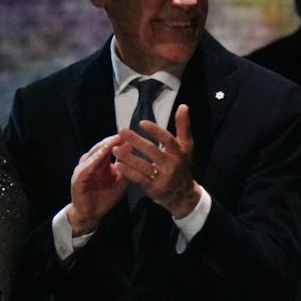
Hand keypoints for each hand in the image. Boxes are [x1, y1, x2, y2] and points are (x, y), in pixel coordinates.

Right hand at [68, 134, 128, 233]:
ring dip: (102, 148)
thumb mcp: (120, 182)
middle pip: (100, 149)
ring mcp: (82, 170)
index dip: (119, 142)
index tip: (132, 135)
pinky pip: (86, 168)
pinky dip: (93, 161)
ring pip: (93, 155)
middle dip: (111, 141)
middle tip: (124, 134)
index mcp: (100, 163)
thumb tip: (135, 156)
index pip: (109, 149)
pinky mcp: (78, 179)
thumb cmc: (105, 198)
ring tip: (113, 141)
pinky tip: (100, 157)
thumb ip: (126, 169)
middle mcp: (90, 163)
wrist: (92, 214)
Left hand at [110, 104, 200, 218]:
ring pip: (144, 165)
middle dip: (136, 140)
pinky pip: (139, 178)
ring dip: (128, 157)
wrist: (183, 194)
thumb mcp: (185, 147)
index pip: (168, 139)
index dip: (155, 131)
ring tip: (115, 149)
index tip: (142, 122)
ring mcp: (164, 177)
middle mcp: (173, 165)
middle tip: (122, 131)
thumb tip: (183, 106)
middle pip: (153, 151)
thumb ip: (183, 126)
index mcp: (180, 152)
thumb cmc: (181, 165)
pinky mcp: (155, 188)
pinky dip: (128, 171)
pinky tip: (118, 164)